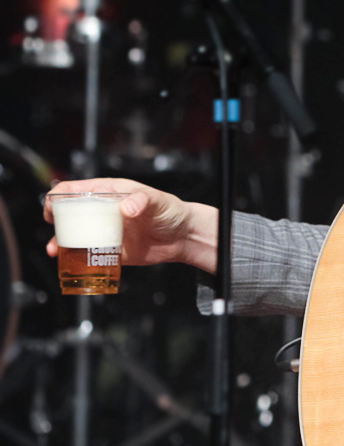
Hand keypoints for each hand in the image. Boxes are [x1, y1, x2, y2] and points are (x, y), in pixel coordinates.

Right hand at [44, 178, 217, 273]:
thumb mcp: (157, 201)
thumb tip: (127, 207)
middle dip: (56, 222)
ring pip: (74, 235)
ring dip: (61, 242)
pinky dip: (75, 259)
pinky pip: (86, 255)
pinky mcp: (108, 250)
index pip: (75, 189)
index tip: (53, 209)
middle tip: (55, 232)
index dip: (58, 196)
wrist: (181, 237)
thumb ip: (143, 200)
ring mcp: (104, 231)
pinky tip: (71, 263)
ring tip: (55, 251)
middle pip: (69, 214)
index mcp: (109, 193)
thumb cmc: (170, 211)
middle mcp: (103, 211)